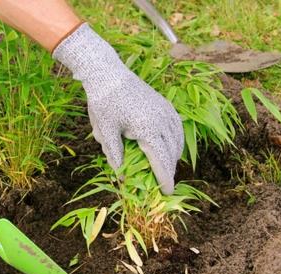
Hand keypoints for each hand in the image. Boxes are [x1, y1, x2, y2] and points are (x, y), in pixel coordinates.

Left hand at [53, 24, 182, 193]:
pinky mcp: (165, 104)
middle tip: (163, 184)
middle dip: (169, 169)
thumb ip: (114, 154)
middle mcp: (162, 120)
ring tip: (166, 167)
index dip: (165, 178)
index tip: (167, 193)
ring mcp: (165, 110)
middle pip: (172, 152)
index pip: (161, 160)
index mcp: (147, 129)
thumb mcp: (105, 132)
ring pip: (177, 139)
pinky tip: (169, 146)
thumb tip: (120, 177)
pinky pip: (177, 126)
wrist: (107, 73)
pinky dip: (176, 139)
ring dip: (174, 155)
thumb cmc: (103, 103)